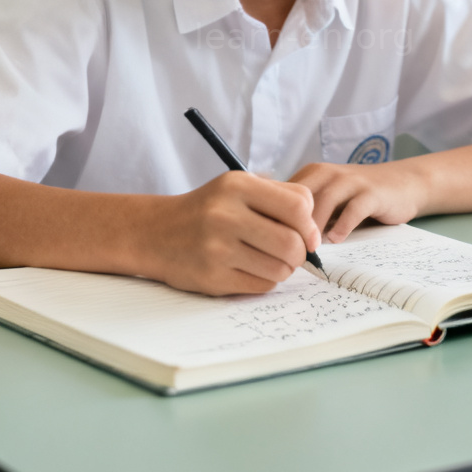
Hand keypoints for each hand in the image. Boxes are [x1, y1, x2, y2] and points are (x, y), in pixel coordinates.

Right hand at [140, 171, 319, 295]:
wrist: (156, 232)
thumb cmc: (208, 209)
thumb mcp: (238, 187)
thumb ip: (279, 197)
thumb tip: (315, 230)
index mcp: (237, 186)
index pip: (298, 206)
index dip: (310, 224)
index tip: (306, 233)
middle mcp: (226, 215)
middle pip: (292, 243)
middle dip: (300, 252)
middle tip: (292, 252)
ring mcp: (217, 248)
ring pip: (280, 269)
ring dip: (283, 268)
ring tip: (268, 258)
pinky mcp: (212, 277)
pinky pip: (262, 286)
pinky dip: (265, 280)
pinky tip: (250, 268)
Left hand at [288, 161, 428, 242]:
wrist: (400, 183)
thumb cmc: (356, 196)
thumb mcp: (327, 198)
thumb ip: (305, 212)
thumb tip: (275, 238)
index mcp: (312, 174)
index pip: (284, 193)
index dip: (275, 216)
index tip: (270, 242)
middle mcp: (329, 173)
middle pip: (301, 196)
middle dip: (292, 222)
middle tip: (286, 250)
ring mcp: (351, 181)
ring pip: (325, 200)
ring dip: (315, 226)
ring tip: (309, 249)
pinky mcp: (372, 193)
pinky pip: (354, 208)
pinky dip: (343, 225)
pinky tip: (336, 240)